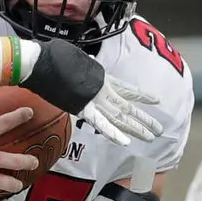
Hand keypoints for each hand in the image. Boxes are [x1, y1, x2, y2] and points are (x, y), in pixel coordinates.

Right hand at [20, 40, 162, 145]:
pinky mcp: (83, 108)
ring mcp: (94, 99)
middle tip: (160, 130)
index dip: (142, 95)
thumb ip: (87, 69)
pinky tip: (126, 142)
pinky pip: (100, 124)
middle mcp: (102, 90)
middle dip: (144, 119)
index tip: (157, 100)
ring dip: (136, 128)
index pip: (127, 89)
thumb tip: (88, 69)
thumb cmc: (54, 58)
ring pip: (120, 117)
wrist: (41, 62)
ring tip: (152, 137)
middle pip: (128, 107)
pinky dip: (112, 133)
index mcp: (103, 79)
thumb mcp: (79, 62)